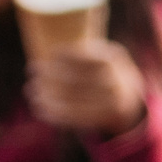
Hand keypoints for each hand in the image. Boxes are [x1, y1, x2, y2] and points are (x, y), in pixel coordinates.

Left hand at [27, 41, 147, 136]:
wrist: (130, 100)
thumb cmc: (103, 70)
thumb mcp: (102, 53)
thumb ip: (83, 50)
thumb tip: (47, 43)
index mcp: (114, 59)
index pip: (93, 57)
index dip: (71, 55)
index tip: (50, 52)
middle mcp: (118, 81)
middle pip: (80, 80)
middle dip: (52, 75)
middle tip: (31, 69)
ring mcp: (114, 102)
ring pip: (76, 100)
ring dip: (49, 96)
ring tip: (30, 90)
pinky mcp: (106, 118)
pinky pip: (77, 118)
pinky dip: (56, 114)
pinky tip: (39, 108)